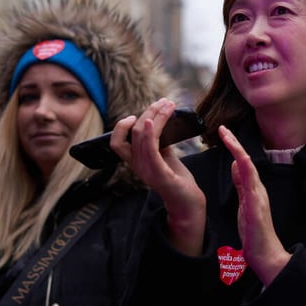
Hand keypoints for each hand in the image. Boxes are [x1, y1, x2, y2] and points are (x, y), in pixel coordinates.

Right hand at [110, 98, 205, 254]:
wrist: (188, 203)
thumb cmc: (178, 181)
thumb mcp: (166, 158)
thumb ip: (160, 143)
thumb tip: (159, 122)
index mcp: (137, 161)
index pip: (117, 142)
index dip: (122, 126)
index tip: (136, 114)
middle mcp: (138, 165)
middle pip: (132, 132)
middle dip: (148, 112)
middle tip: (163, 102)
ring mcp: (147, 170)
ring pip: (141, 135)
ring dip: (155, 116)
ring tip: (168, 105)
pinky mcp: (159, 173)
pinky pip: (150, 149)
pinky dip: (149, 132)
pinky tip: (152, 121)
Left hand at [219, 125, 289, 285]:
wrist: (266, 255)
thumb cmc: (255, 233)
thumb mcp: (244, 204)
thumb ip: (241, 185)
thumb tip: (236, 165)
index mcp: (252, 189)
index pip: (243, 163)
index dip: (233, 147)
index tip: (223, 132)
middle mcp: (257, 189)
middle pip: (246, 160)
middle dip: (235, 143)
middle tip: (223, 127)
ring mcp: (258, 197)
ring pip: (249, 168)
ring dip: (239, 151)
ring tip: (228, 136)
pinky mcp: (256, 206)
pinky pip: (252, 184)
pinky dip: (246, 170)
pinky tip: (240, 160)